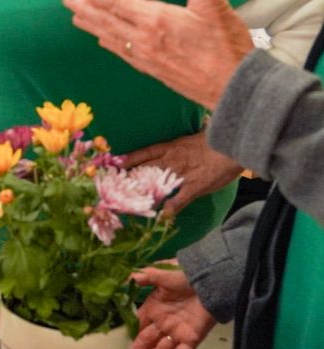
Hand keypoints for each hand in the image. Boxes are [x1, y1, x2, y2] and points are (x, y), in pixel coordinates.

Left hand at [64, 0, 252, 110]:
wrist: (233, 89)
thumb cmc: (227, 47)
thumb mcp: (215, 6)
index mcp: (155, 20)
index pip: (116, 1)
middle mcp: (143, 39)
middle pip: (106, 20)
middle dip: (85, 8)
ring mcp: (145, 56)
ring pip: (110, 37)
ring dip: (91, 25)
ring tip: (75, 18)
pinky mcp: (151, 69)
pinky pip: (121, 53)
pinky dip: (108, 43)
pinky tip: (103, 41)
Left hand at [120, 131, 242, 214]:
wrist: (234, 145)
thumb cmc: (218, 138)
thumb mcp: (195, 135)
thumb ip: (184, 140)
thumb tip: (184, 132)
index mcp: (170, 146)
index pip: (144, 152)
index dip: (128, 158)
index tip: (114, 163)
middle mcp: (171, 160)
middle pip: (144, 170)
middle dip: (130, 178)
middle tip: (115, 186)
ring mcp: (181, 174)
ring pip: (156, 186)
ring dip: (143, 195)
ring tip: (130, 203)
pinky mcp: (194, 187)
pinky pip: (178, 201)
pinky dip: (170, 209)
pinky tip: (161, 216)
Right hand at [124, 262, 215, 348]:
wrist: (210, 280)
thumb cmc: (184, 274)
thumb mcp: (160, 272)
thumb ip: (143, 277)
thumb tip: (125, 278)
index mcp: (152, 309)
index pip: (136, 326)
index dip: (126, 336)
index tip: (112, 346)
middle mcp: (162, 324)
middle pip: (146, 343)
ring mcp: (177, 333)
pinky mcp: (192, 339)